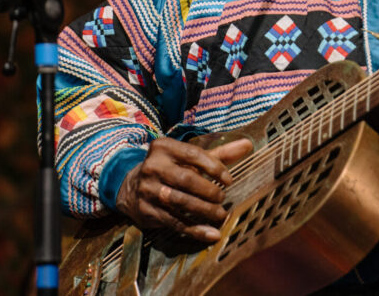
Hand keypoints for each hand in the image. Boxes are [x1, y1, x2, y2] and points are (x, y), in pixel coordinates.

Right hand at [115, 137, 252, 242]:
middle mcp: (152, 167)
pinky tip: (211, 234)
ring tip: (221, 215)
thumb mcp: (191, 158)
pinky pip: (174, 222)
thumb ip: (220, 153)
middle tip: (223, 198)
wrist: (130, 186)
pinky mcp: (146, 211)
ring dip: (204, 211)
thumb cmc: (171, 168)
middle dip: (209, 191)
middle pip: (186, 180)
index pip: (193, 155)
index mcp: (164, 148)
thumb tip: (248, 144)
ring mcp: (147, 190)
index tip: (229, 180)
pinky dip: (195, 230)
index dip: (214, 168)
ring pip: (180, 202)